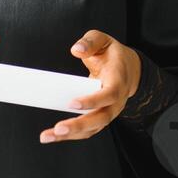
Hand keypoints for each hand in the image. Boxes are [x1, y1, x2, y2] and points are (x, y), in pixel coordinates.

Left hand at [39, 29, 140, 143]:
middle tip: (59, 128)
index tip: (72, 103)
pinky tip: (52, 136)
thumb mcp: (104, 40)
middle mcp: (116, 101)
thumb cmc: (113, 56)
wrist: (129, 70)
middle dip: (79, 125)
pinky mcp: (100, 118)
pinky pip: (86, 131)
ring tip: (48, 136)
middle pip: (101, 118)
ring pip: (92, 128)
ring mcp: (109, 112)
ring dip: (70, 134)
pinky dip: (70, 135)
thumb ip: (91, 42)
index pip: (109, 95)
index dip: (93, 101)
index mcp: (118, 81)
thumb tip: (76, 50)